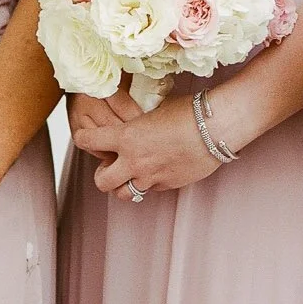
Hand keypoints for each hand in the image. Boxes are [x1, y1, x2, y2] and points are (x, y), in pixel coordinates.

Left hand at [71, 91, 222, 199]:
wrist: (219, 125)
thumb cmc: (190, 110)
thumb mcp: (155, 110)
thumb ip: (138, 122)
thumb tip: (132, 119)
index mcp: (126, 137)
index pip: (88, 141)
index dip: (83, 138)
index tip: (85, 136)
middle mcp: (134, 161)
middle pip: (101, 181)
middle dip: (103, 175)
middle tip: (110, 166)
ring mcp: (151, 176)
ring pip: (124, 194)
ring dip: (123, 185)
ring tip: (131, 175)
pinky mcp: (168, 184)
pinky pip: (150, 190)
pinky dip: (150, 183)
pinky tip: (159, 170)